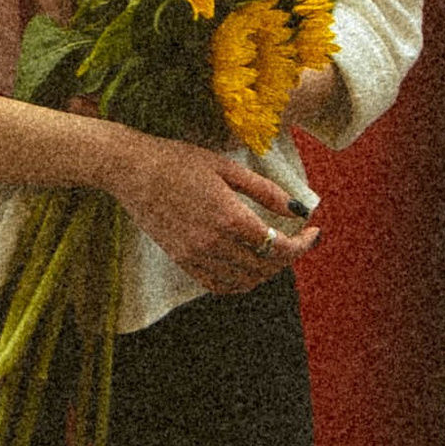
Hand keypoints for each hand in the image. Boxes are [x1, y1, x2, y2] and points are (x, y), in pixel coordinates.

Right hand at [102, 127, 320, 298]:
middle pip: (265, 267)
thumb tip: (298, 210)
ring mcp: (195, 256)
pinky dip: (239, 281)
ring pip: (244, 281)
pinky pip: (218, 285)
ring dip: (266, 271)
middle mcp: (214, 243)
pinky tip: (246, 264)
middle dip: (289, 256)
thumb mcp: (227, 167)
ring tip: (274, 251)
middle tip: (297, 239)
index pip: (279, 246)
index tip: (314, 233)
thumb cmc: (178, 161)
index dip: (303, 244)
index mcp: (230, 217)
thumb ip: (265, 191)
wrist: (130, 170)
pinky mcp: (182, 260)